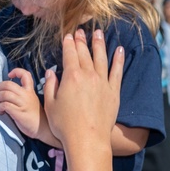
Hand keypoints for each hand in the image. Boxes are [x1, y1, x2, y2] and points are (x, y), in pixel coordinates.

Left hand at [0, 69, 41, 138]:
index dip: (16, 71)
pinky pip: (5, 105)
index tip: (9, 75)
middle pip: (9, 84)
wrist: (44, 129)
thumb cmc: (36, 115)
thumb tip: (7, 90)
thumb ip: (23, 94)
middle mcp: (27, 95)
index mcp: (30, 91)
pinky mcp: (19, 113)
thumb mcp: (32, 100)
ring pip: (5, 94)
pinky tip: (1, 110)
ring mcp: (23, 104)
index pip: (25, 75)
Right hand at [43, 29, 122, 155]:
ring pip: (102, 58)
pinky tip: (119, 50)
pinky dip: (118, 60)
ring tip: (99, 33)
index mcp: (71, 77)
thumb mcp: (50, 104)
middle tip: (81, 31)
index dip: (68, 43)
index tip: (68, 35)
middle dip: (82, 41)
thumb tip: (51, 73)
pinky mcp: (114, 92)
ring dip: (99, 44)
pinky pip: (117, 71)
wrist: (88, 139)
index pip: (69, 54)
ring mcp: (103, 83)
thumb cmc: (65, 125)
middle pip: (85, 53)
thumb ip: (50, 86)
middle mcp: (88, 75)